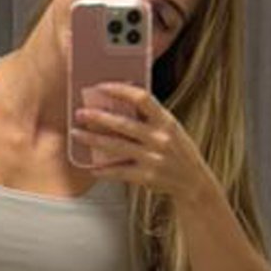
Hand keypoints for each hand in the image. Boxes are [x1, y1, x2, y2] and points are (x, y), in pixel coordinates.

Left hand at [73, 82, 213, 204]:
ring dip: (93, 140)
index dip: (121, 91)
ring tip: (77, 134)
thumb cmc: (179, 152)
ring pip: (116, 147)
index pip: (143, 99)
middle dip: (98, 117)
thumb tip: (122, 101)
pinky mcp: (146, 177)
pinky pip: (118, 172)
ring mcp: (153, 159)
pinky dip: (103, 169)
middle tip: (80, 113)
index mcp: (167, 122)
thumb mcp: (171, 129)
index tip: (102, 87)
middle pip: (123, 124)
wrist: (194, 183)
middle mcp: (160, 139)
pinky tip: (91, 166)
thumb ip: (151, 117)